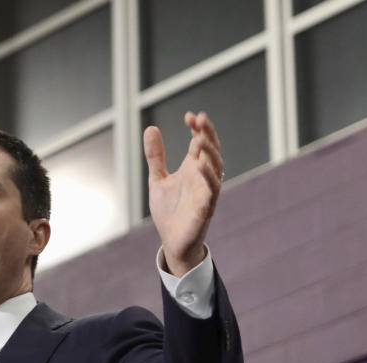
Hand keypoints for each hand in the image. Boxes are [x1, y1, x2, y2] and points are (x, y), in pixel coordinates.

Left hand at [143, 111, 223, 276]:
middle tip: (199, 119)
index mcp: (193, 168)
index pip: (200, 142)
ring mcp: (206, 191)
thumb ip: (156, 156)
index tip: (189, 116)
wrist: (172, 242)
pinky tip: (200, 164)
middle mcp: (203, 177)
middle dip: (207, 134)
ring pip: (216, 167)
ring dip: (209, 152)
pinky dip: (208, 177)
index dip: (197, 128)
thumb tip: (151, 128)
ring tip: (199, 138)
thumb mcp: (158, 180)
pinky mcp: (206, 208)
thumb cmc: (169, 211)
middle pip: (211, 150)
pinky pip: (212, 190)